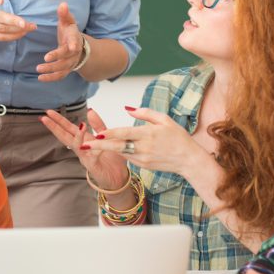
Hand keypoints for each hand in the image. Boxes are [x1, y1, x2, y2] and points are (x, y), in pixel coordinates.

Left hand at [37, 2, 82, 81]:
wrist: (79, 47)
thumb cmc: (70, 32)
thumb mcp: (68, 22)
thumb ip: (64, 14)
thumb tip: (62, 3)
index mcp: (75, 40)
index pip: (75, 42)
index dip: (74, 44)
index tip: (72, 47)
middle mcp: (74, 53)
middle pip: (67, 58)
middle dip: (57, 59)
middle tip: (44, 60)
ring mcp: (70, 63)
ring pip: (63, 69)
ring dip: (51, 70)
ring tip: (38, 69)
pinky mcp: (66, 70)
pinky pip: (59, 76)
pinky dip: (51, 78)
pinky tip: (40, 78)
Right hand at [41, 108, 128, 189]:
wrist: (118, 179)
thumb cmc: (110, 159)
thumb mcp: (105, 137)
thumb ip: (98, 125)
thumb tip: (90, 111)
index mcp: (83, 141)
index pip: (68, 128)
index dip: (59, 120)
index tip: (49, 112)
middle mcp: (81, 149)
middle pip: (65, 136)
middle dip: (55, 127)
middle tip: (45, 118)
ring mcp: (86, 158)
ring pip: (77, 146)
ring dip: (77, 136)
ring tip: (80, 126)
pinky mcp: (94, 166)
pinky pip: (94, 156)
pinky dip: (95, 149)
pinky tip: (97, 142)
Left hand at [77, 106, 210, 177]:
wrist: (188, 160)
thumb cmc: (178, 137)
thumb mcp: (164, 119)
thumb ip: (145, 113)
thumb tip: (127, 108)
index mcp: (148, 135)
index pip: (125, 133)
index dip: (110, 133)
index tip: (97, 133)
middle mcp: (143, 148)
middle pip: (117, 146)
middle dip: (99, 146)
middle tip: (84, 146)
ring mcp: (142, 159)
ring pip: (120, 152)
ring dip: (106, 149)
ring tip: (90, 145)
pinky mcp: (143, 165)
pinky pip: (127, 156)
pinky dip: (118, 151)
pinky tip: (110, 147)